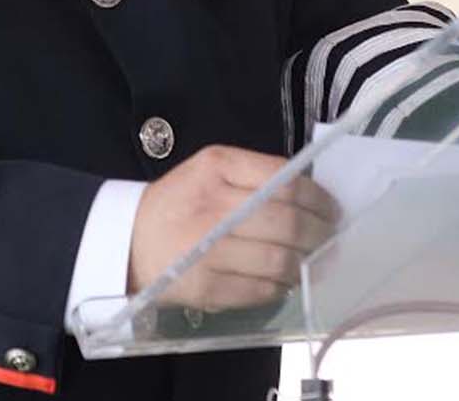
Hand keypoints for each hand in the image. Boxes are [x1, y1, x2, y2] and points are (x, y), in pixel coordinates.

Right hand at [126, 144, 339, 308]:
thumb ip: (257, 175)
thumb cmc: (179, 202)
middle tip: (329, 238)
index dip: (319, 199)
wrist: (126, 241)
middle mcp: (212, 207)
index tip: (332, 209)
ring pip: (279, 260)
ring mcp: (208, 252)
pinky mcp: (206, 289)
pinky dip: (280, 286)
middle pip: (288, 222)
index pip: (285, 182)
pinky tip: (282, 279)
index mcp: (217, 168)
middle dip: (319, 233)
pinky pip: (260, 290)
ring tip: (307, 260)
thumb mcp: (210, 170)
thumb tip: (313, 197)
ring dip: (303, 263)